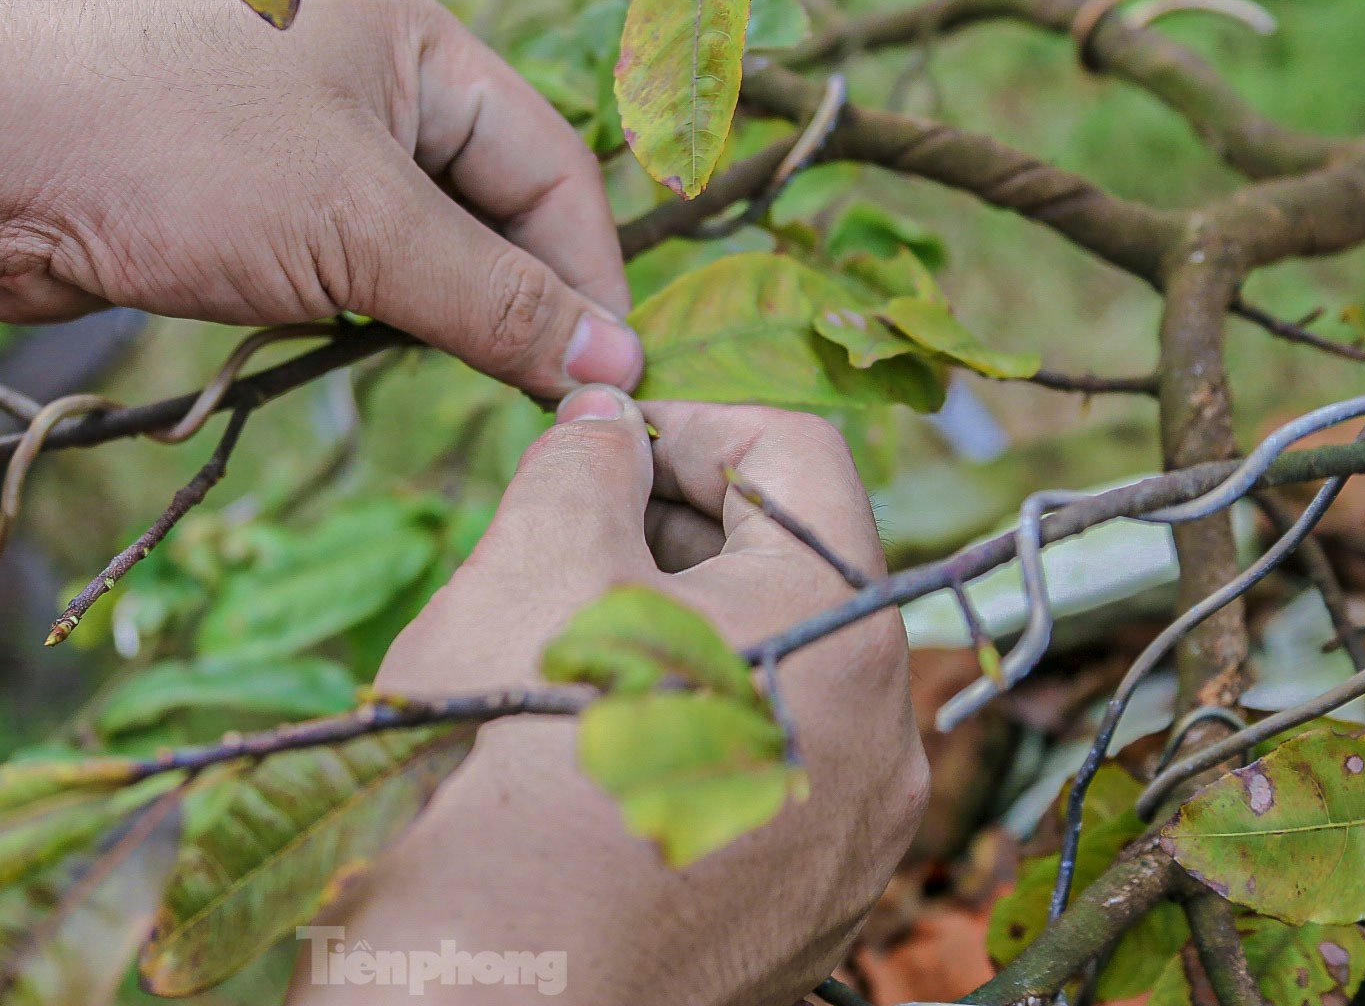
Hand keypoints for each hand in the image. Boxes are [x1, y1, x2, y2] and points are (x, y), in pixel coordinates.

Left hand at [0, 0, 637, 518]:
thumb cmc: (180, 155)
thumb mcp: (363, 231)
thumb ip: (495, 300)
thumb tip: (615, 368)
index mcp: (415, 39)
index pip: (550, 165)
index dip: (588, 277)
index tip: (612, 383)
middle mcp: (362, 71)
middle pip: (486, 201)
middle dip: (515, 298)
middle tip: (547, 403)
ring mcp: (293, 133)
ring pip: (410, 239)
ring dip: (438, 312)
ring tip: (465, 384)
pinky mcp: (236, 195)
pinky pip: (338, 258)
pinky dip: (364, 310)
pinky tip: (365, 353)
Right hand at [292, 389, 927, 1004]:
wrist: (484, 993)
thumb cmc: (509, 760)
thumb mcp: (532, 563)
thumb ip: (583, 461)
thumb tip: (604, 416)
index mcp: (841, 627)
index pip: (794, 452)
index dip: (684, 420)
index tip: (596, 442)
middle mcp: (881, 740)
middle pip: (790, 572)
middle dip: (673, 532)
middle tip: (561, 541)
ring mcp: (846, 843)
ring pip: (771, 685)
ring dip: (677, 638)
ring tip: (563, 653)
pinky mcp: (800, 917)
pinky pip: (758, 785)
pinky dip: (688, 740)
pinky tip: (586, 761)